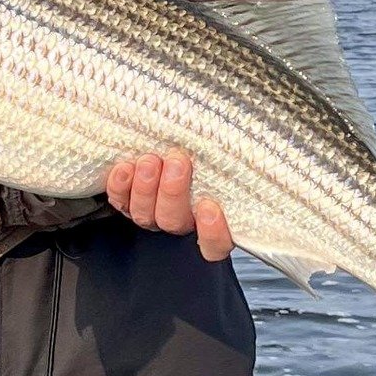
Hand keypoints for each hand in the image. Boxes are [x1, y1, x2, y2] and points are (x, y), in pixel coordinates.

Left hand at [106, 149, 234, 261]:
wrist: (165, 139)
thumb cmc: (204, 145)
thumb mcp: (224, 151)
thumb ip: (233, 155)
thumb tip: (254, 131)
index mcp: (213, 220)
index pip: (216, 244)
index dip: (213, 232)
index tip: (210, 206)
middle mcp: (184, 221)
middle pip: (176, 222)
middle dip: (174, 192)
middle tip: (177, 161)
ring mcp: (154, 214)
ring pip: (147, 216)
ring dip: (146, 188)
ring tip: (149, 160)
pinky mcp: (128, 202)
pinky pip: (121, 203)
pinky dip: (120, 187)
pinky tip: (124, 168)